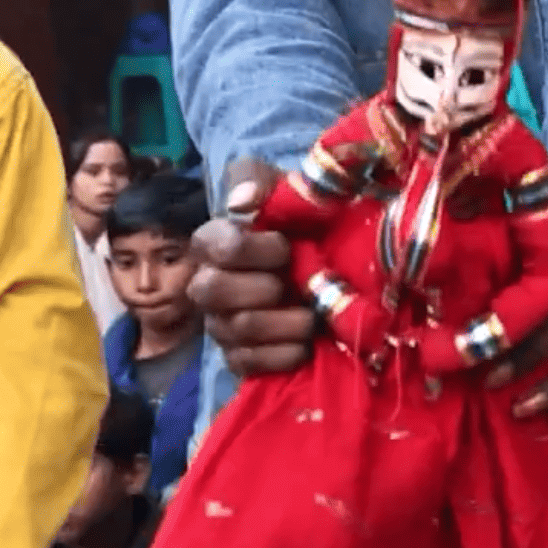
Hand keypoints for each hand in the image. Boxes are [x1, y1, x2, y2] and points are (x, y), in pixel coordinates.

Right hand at [188, 157, 315, 375]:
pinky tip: (306, 346)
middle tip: (293, 284)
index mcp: (216, 241)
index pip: (214, 244)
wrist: (338, 268)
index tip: (285, 246)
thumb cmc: (308, 225)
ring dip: (282, 323)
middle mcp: (209, 284)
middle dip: (261, 288)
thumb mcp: (293, 192)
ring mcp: (221, 323)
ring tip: (311, 316)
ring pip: (236, 328)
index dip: (252, 248)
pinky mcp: (239, 356)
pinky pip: (247, 363)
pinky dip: (282, 356)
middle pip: (211, 290)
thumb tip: (241, 202)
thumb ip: (263, 183)